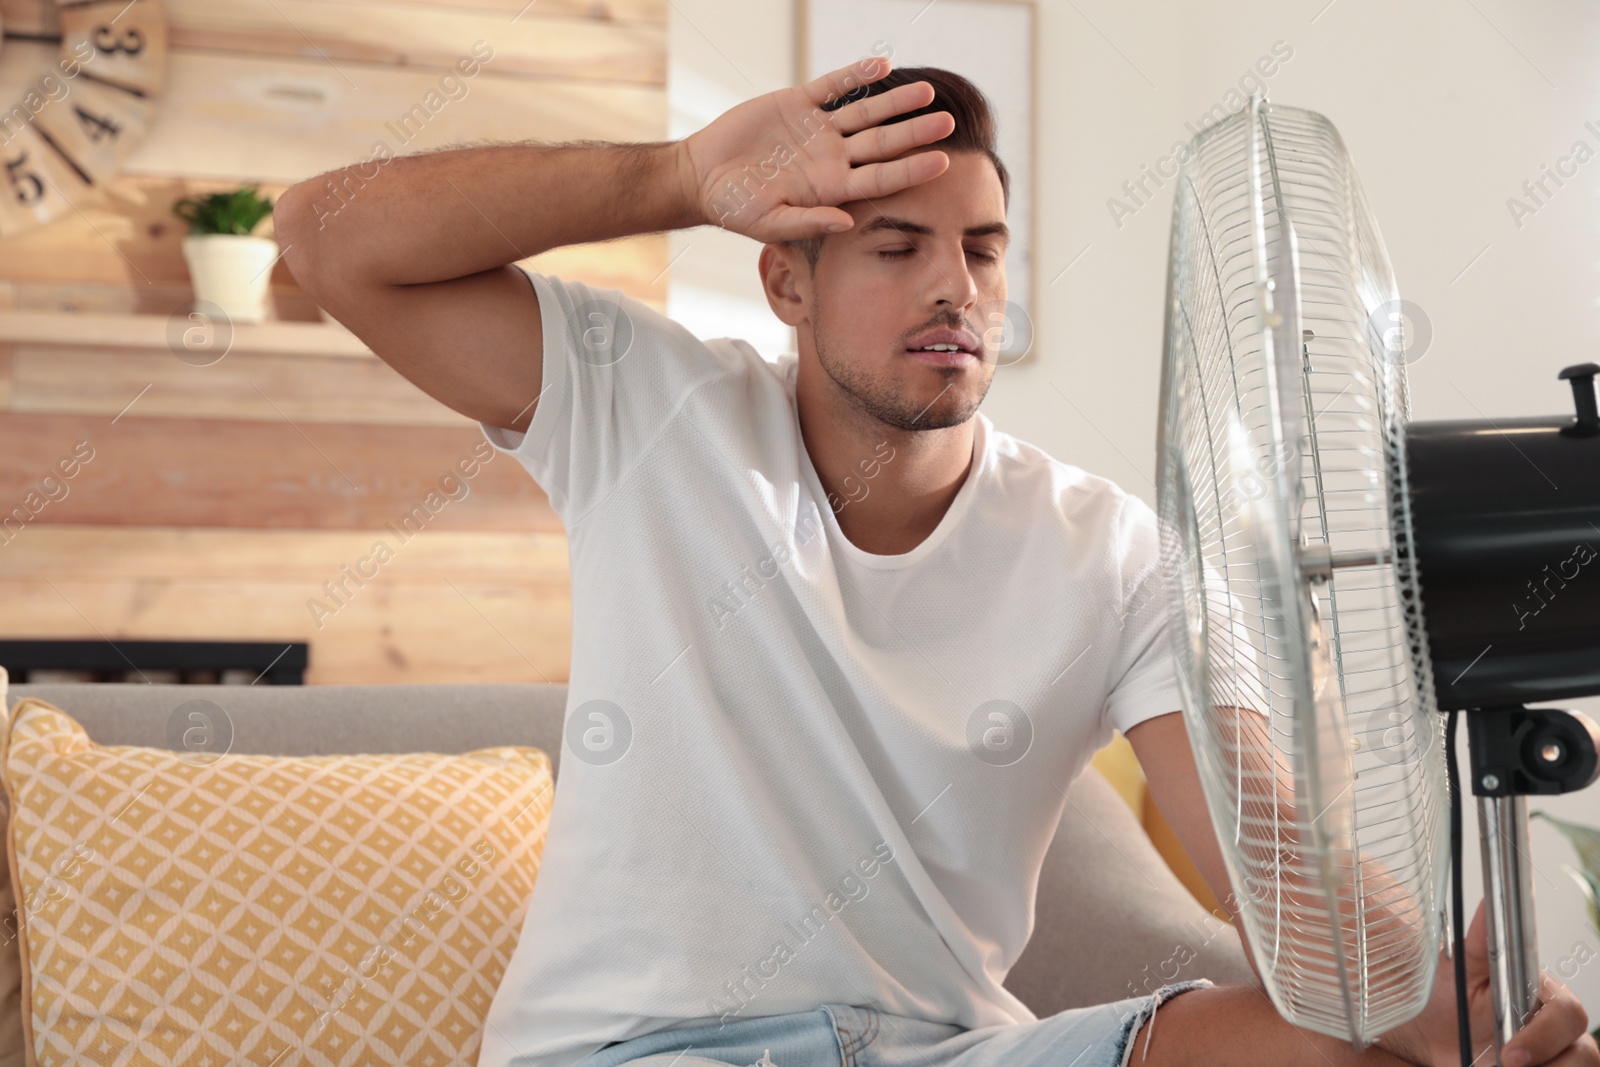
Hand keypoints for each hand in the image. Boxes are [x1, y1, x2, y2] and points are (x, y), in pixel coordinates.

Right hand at [676, 55, 954, 241]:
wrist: (702, 177)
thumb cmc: (734, 208)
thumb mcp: (769, 222)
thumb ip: (808, 221)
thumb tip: (848, 223)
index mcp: (831, 189)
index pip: (881, 179)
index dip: (911, 170)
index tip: (942, 162)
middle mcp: (832, 159)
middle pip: (883, 144)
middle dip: (915, 134)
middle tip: (948, 123)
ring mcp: (818, 130)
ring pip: (865, 113)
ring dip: (895, 103)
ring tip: (926, 91)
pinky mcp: (799, 105)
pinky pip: (833, 87)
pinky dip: (855, 76)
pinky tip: (880, 66)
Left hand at [1378, 899, 1596, 1065]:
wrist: (1430, 1034)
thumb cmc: (1447, 998)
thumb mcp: (1459, 969)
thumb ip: (1480, 940)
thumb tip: (1489, 901)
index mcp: (1542, 994)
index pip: (1568, 1014)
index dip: (1545, 1036)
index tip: (1510, 1052)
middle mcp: (1557, 1025)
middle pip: (1584, 1052)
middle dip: (1546, 1062)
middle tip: (1505, 1065)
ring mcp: (1557, 1052)